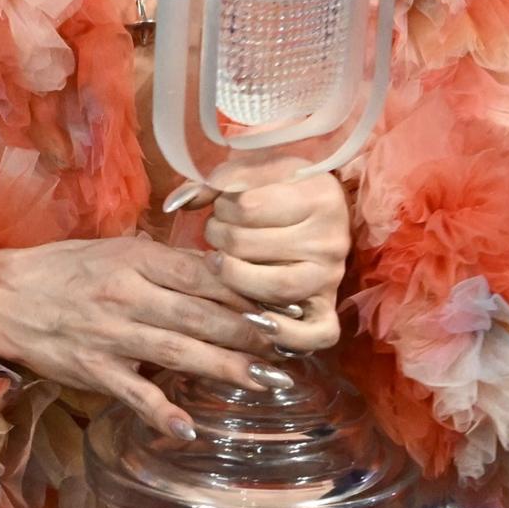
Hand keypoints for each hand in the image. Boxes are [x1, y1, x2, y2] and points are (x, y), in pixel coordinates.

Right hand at [0, 235, 275, 435]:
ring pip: (177, 351)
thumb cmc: (65, 269)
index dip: (248, 294)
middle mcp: (129, 295)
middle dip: (250, 333)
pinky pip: (131, 392)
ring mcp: (110, 334)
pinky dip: (160, 411)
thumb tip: (223, 273)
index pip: (204, 276)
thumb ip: (167, 263)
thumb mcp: (118, 251)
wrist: (2, 295)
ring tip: (264, 382)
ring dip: (224, 368)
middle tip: (291, 349)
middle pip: (201, 314)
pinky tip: (188, 428)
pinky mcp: (92, 369)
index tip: (285, 309)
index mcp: (138, 260)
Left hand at [198, 158, 350, 354]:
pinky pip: (317, 334)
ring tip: (223, 265)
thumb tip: (178, 203)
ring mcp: (330, 276)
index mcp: (319, 194)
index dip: (222, 208)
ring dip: (236, 279)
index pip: (249, 207)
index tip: (223, 207)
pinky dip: (286, 334)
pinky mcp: (328, 308)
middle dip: (220, 239)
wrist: (318, 211)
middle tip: (218, 236)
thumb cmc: (279, 190)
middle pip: (253, 247)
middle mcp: (331, 237)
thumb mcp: (254, 173)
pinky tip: (255, 320)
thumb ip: (215, 183)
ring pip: (277, 287)